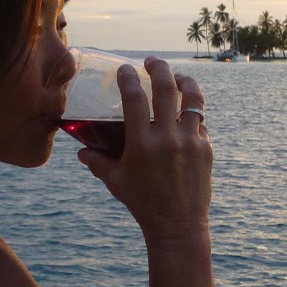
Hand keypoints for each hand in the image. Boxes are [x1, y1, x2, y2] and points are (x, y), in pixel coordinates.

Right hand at [76, 57, 211, 242]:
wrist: (177, 225)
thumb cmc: (142, 203)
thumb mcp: (115, 182)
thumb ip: (97, 162)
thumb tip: (80, 151)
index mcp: (142, 144)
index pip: (134, 99)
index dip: (128, 78)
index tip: (125, 69)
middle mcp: (168, 138)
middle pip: (166, 89)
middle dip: (158, 68)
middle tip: (151, 61)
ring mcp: (191, 142)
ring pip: (193, 99)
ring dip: (184, 82)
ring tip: (177, 77)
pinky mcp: (206, 149)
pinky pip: (201, 123)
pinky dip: (193, 114)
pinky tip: (186, 113)